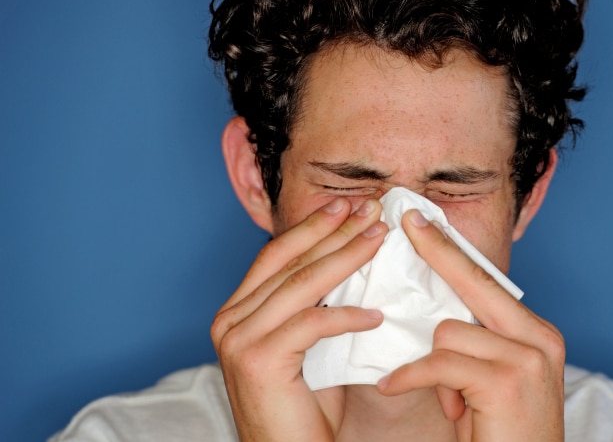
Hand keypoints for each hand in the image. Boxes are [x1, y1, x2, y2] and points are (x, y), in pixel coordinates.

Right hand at [211, 198, 387, 441]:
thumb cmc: (302, 410)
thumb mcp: (307, 349)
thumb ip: (315, 310)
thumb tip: (352, 271)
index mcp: (237, 311)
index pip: (277, 256)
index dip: (313, 227)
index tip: (348, 206)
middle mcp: (230, 319)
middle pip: (290, 262)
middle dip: (334, 231)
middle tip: (371, 208)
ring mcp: (239, 339)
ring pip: (302, 284)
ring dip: (346, 257)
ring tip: (380, 239)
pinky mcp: (258, 360)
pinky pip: (312, 325)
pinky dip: (347, 317)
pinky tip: (376, 315)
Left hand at [377, 209, 565, 441]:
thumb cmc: (503, 435)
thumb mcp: (491, 383)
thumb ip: (475, 346)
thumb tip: (437, 320)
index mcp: (538, 334)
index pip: (488, 282)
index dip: (453, 251)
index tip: (425, 223)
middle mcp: (540, 338)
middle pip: (475, 282)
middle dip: (438, 251)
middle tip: (406, 222)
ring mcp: (527, 358)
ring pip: (448, 331)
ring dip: (432, 367)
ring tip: (452, 402)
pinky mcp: (505, 381)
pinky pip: (438, 362)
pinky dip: (412, 377)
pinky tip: (394, 388)